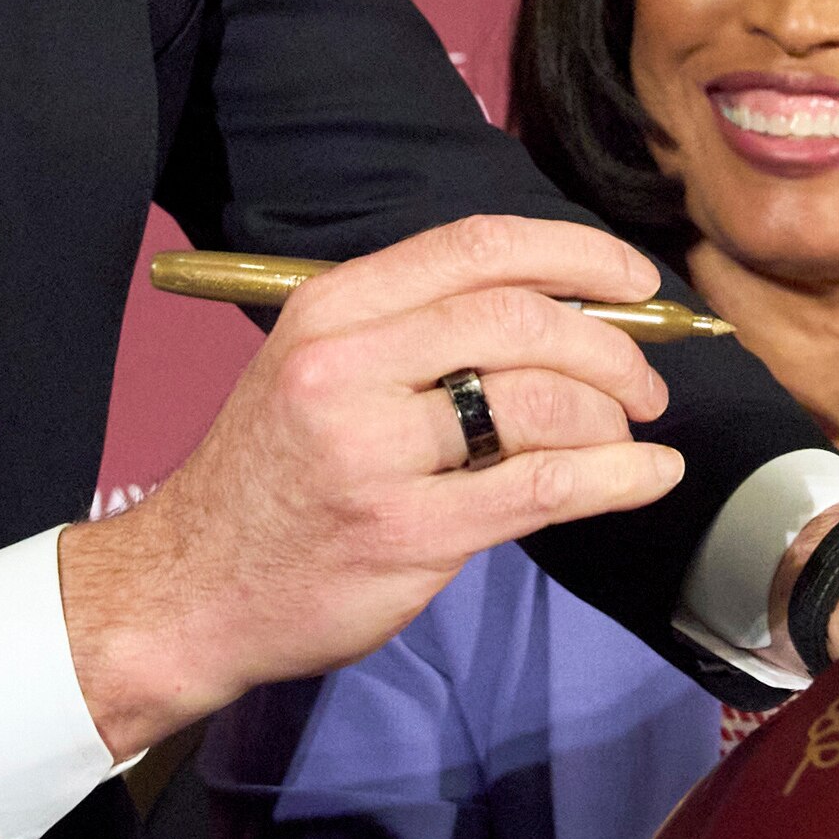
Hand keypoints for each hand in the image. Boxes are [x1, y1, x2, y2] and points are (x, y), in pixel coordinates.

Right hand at [59, 215, 681, 758]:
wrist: (189, 590)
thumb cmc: (272, 478)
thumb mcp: (316, 368)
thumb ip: (418, 333)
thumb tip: (566, 312)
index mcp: (332, 309)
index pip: (476, 248)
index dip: (576, 252)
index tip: (635, 277)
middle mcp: (347, 367)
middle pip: (520, 319)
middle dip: (609, 346)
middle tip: (643, 384)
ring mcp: (374, 452)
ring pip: (538, 401)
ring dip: (610, 416)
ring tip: (627, 437)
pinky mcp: (407, 533)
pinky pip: (543, 487)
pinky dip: (618, 477)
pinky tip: (649, 474)